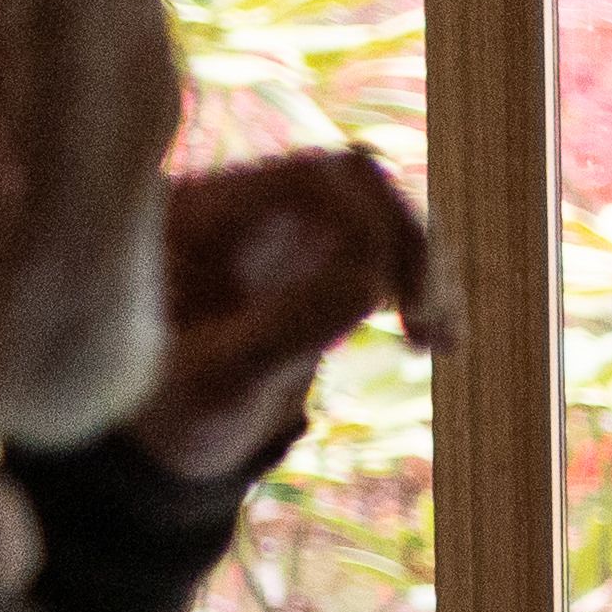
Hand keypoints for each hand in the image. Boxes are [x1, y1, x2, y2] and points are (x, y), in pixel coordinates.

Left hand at [121, 148, 437, 482]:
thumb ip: (284, 330)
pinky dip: (426, 290)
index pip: (312, 177)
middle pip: (361, 181)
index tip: (394, 306)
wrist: (169, 434)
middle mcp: (244, 203)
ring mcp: (285, 228)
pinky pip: (393, 250)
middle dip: (412, 244)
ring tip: (442, 344)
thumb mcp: (217, 382)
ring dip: (430, 271)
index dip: (372, 228)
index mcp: (199, 212)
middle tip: (428, 318)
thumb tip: (374, 284)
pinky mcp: (318, 257)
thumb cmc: (170, 412)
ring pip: (389, 213)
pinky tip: (437, 344)